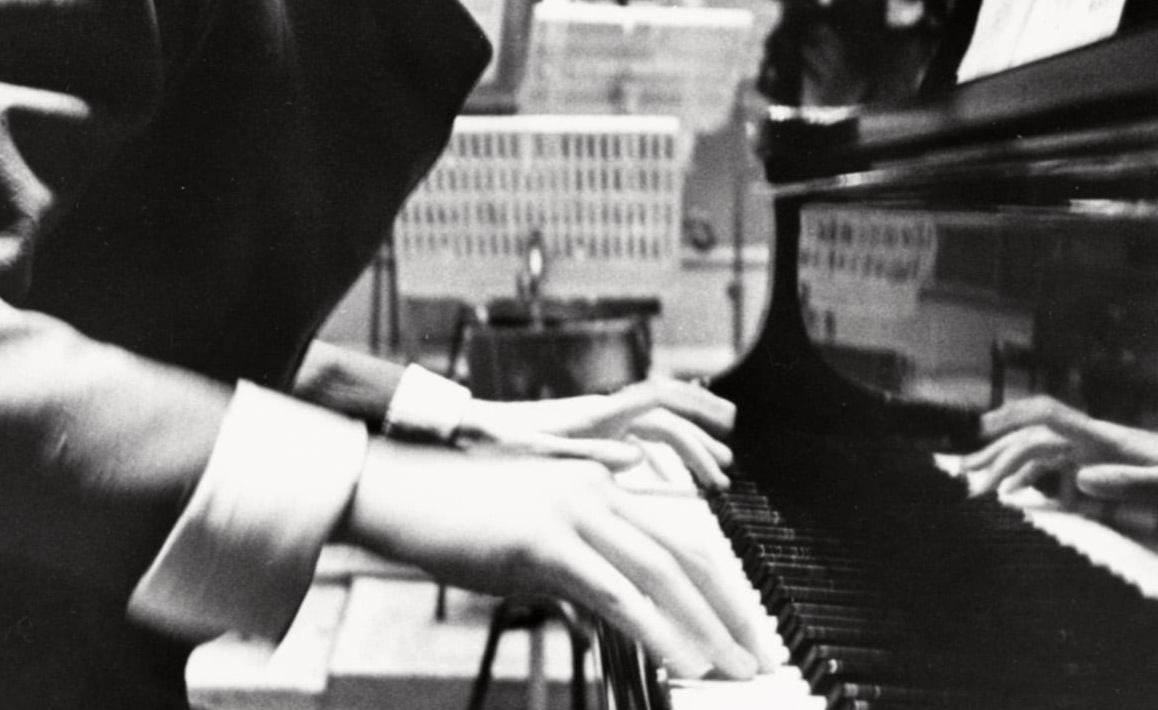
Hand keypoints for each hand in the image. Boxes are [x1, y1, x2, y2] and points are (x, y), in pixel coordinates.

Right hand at [339, 439, 770, 680]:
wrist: (398, 490)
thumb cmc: (454, 521)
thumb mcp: (529, 552)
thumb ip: (575, 580)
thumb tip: (608, 622)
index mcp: (598, 488)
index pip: (679, 539)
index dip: (719, 589)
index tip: (743, 630)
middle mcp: (597, 491)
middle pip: (687, 553)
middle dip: (731, 610)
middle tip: (759, 655)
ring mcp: (573, 511)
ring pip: (662, 573)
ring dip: (706, 627)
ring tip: (734, 669)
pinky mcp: (545, 541)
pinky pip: (616, 591)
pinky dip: (656, 628)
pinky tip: (681, 658)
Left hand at [458, 378, 736, 490]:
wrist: (462, 432)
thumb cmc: (496, 442)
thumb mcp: (543, 454)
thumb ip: (593, 456)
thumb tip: (643, 459)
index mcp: (597, 414)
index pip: (661, 399)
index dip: (697, 408)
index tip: (727, 426)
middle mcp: (601, 413)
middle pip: (665, 417)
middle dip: (700, 436)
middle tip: (728, 463)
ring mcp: (593, 424)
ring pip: (651, 431)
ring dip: (682, 450)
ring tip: (709, 475)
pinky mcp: (582, 438)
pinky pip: (632, 441)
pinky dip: (655, 456)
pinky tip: (661, 479)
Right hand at [962, 395, 1157, 508]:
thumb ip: (1129, 484)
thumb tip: (1079, 480)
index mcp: (1105, 438)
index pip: (1049, 415)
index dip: (1012, 418)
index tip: (981, 433)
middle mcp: (1092, 439)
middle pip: (1032, 436)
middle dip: (995, 453)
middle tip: (965, 479)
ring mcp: (1093, 451)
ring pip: (1038, 449)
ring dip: (1004, 463)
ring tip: (975, 483)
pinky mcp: (1099, 465)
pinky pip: (1054, 466)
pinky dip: (1028, 476)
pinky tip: (1013, 495)